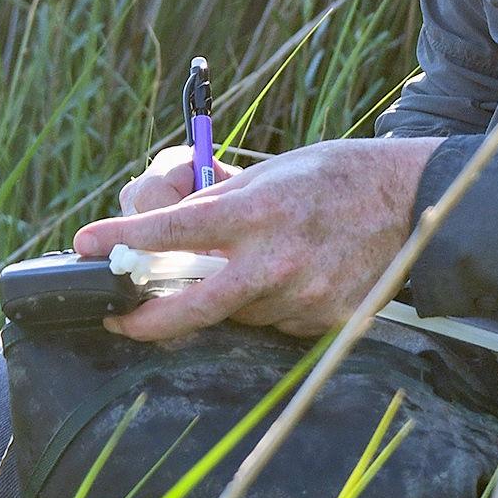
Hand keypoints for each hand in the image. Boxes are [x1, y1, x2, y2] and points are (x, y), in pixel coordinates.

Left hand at [74, 136, 439, 341]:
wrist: (414, 201)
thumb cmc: (337, 175)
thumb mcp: (271, 172)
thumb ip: (220, 203)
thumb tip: (168, 222)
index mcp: (255, 212)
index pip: (170, 232)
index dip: (119, 241)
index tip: (84, 246)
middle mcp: (274, 261)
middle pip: (192, 309)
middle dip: (146, 321)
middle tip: (118, 320)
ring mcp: (301, 298)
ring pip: (237, 316)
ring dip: (229, 300)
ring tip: (259, 265)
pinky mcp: (325, 323)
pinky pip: (276, 324)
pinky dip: (271, 306)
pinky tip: (294, 277)